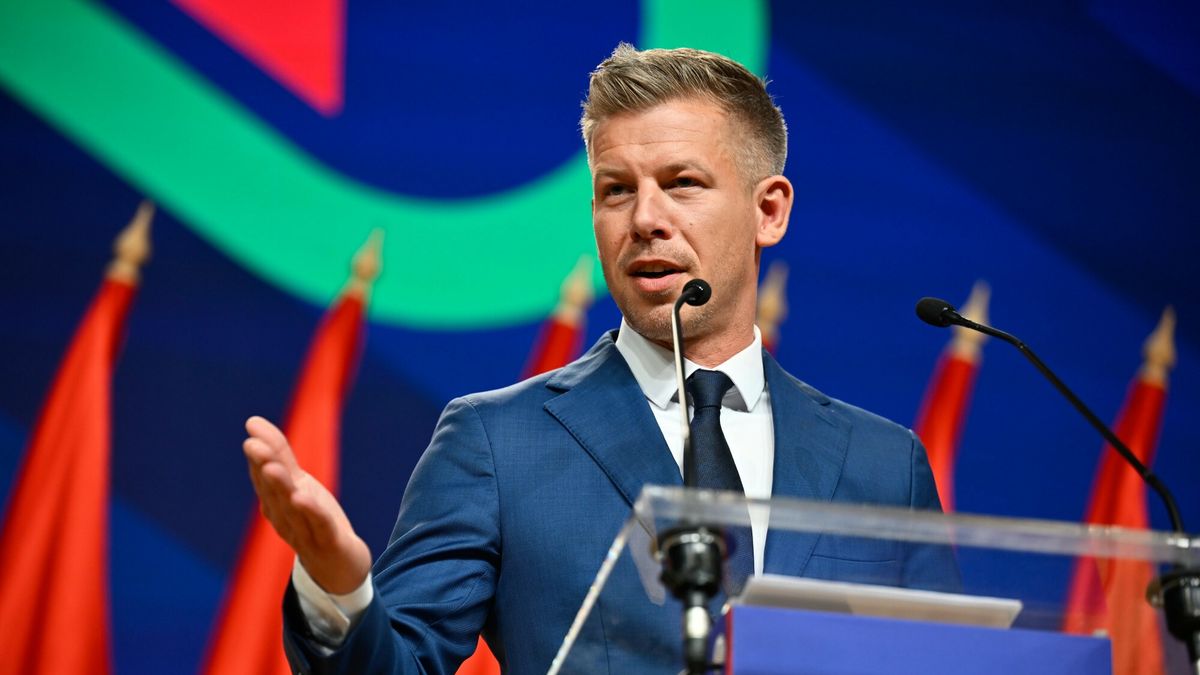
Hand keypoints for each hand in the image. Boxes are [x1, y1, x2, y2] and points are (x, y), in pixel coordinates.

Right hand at [242, 415, 371, 594]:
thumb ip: (278, 454)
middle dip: (263, 466)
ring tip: (273, 468)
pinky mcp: (327, 542)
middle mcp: (284, 517)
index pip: (264, 474)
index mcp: (275, 502)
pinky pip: (318, 526)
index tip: (252, 429)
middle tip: (253, 445)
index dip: (260, 453)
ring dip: (281, 488)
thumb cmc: (312, 519)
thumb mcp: (297, 483)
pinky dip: (310, 512)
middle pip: (273, 490)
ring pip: (291, 508)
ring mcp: (304, 532)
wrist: (338, 565)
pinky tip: (303, 497)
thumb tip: (251, 420)